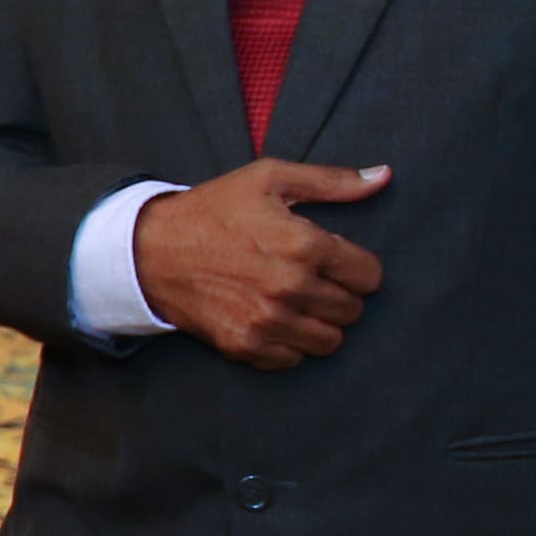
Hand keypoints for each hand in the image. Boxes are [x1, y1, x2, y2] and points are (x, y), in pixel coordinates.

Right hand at [132, 158, 396, 366]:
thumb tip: (384, 176)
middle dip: (339, 295)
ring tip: (296, 303)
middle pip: (352, 310)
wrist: (151, 250)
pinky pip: (293, 359)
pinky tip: (272, 319)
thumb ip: (332, 181)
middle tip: (312, 281)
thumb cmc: (214, 210)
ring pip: (330, 341)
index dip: (357, 267)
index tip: (335, 261)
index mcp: (304, 244)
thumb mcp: (269, 179)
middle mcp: (290, 287)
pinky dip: (289, 345)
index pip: (370, 276)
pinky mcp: (245, 345)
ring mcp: (267, 320)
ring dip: (319, 323)